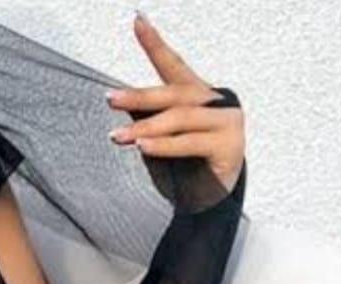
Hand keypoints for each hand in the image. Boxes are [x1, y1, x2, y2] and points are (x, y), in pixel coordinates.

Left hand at [105, 11, 245, 193]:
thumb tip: (123, 105)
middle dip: (139, 96)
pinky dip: (164, 145)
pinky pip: (189, 142)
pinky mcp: (229, 145)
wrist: (207, 206)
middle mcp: (216, 100)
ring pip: (180, 118)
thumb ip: (148, 121)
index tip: (137, 20)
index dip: (155, 43)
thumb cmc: (182, 172)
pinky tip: (143, 147)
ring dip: (146, 127)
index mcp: (198, 95)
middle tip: (110, 98)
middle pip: (173, 93)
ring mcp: (227, 120)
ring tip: (119, 136)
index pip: (174, 65)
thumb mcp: (159, 141)